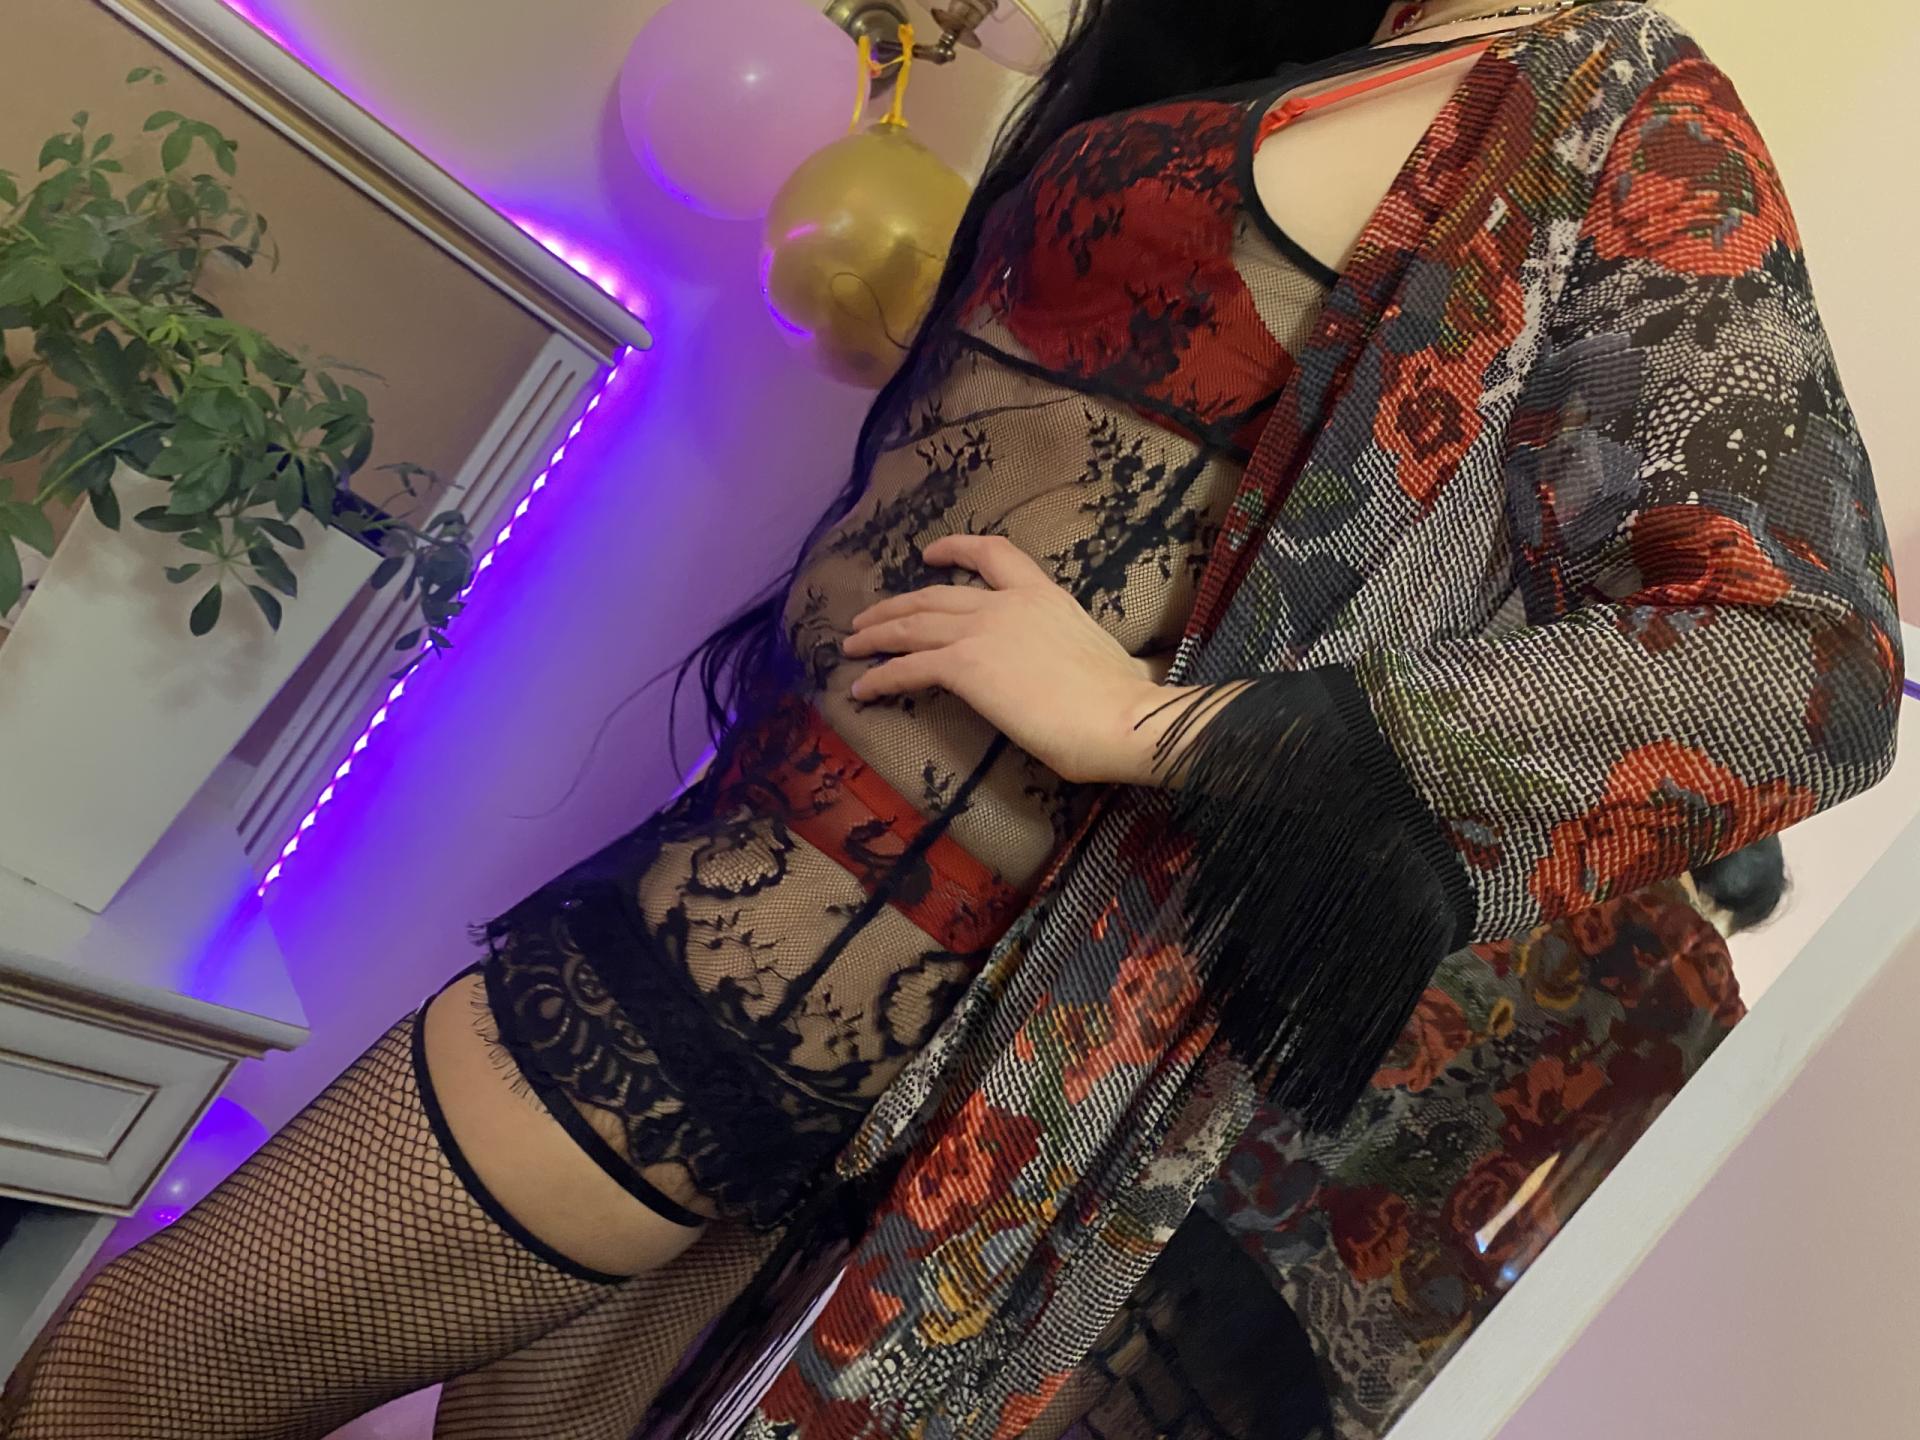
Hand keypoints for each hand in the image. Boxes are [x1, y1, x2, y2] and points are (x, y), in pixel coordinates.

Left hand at [842, 534, 1169, 784]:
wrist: (1121, 716)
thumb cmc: (1123, 698)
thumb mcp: (1097, 653)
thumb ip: (1074, 648)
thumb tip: (1095, 668)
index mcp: (1044, 595)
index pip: (993, 553)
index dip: (955, 548)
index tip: (928, 555)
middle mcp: (1007, 603)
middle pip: (934, 595)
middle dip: (895, 606)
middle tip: (867, 619)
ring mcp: (983, 632)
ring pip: (913, 625)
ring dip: (876, 635)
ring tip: (851, 646)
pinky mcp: (965, 668)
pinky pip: (908, 668)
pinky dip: (880, 677)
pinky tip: (862, 690)